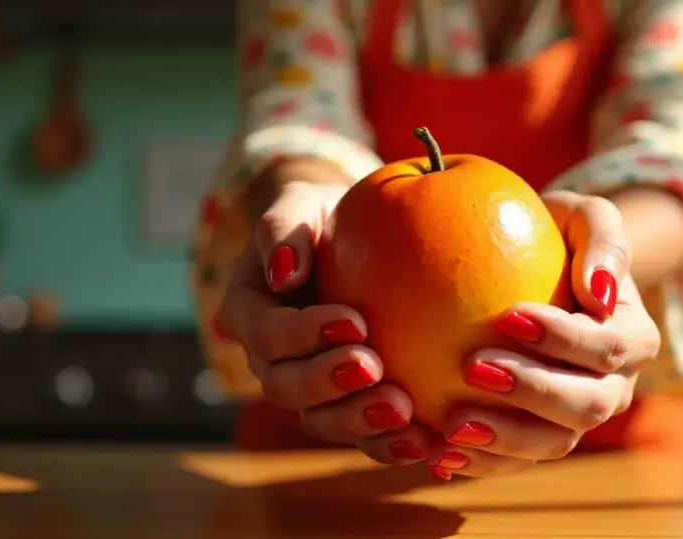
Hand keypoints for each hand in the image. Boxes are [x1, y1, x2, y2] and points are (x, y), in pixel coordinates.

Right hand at [218, 172, 427, 464]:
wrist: (347, 241)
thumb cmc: (322, 215)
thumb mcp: (299, 206)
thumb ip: (284, 230)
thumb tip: (286, 274)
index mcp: (251, 313)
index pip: (267, 334)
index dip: (304, 335)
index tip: (355, 321)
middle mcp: (273, 359)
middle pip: (286, 388)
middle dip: (327, 384)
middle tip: (373, 368)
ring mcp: (310, 389)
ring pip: (322, 421)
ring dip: (360, 423)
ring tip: (403, 414)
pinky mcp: (348, 405)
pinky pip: (363, 434)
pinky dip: (393, 443)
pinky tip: (431, 442)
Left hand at [429, 191, 660, 478]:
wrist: (534, 271)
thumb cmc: (556, 235)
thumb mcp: (583, 215)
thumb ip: (603, 236)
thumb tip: (599, 291)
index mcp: (633, 339)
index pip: (607, 347)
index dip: (563, 339)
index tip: (507, 316)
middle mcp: (613, 388)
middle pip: (587, 406)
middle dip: (532, 392)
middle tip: (473, 367)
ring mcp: (574, 420)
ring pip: (551, 444)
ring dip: (503, 439)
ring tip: (451, 426)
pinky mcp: (536, 439)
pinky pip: (512, 460)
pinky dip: (478, 461)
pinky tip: (435, 451)